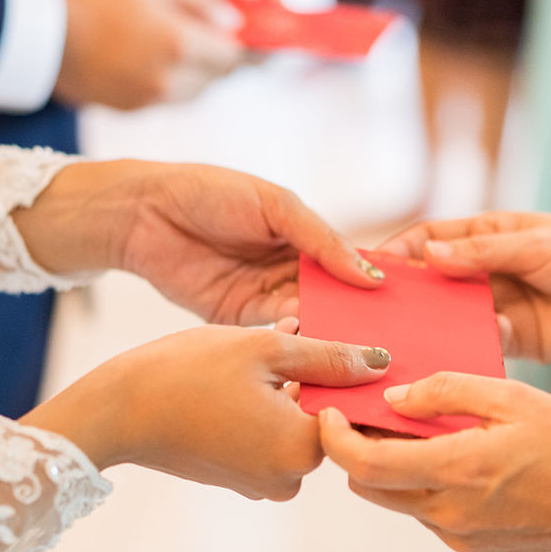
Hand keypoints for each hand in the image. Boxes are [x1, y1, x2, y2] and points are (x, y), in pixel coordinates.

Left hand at [13, 161, 384, 324]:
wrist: (144, 213)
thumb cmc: (211, 193)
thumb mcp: (276, 206)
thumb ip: (323, 241)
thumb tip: (371, 276)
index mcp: (305, 239)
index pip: (350, 268)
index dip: (375, 288)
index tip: (407, 312)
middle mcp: (290, 272)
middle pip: (333, 303)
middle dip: (356, 322)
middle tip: (388, 347)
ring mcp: (264, 299)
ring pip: (308, 323)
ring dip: (328, 338)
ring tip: (357, 358)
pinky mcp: (237, 321)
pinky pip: (273, 336)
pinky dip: (293, 345)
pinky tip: (314, 356)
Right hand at [23, 326, 391, 500]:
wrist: (115, 411)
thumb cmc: (187, 373)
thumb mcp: (266, 349)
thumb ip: (330, 357)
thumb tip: (382, 363)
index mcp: (304, 450)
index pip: (351, 409)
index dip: (340, 368)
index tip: (318, 341)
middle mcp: (289, 479)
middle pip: (322, 418)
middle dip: (309, 377)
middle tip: (282, 339)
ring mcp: (260, 483)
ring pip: (292, 424)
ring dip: (282, 389)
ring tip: (252, 355)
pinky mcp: (235, 479)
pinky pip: (264, 437)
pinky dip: (259, 408)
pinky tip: (233, 377)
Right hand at [55, 0, 243, 109]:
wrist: (43, 34)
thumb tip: (235, 23)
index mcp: (180, 44)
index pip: (234, 55)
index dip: (238, 42)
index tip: (237, 32)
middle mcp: (171, 80)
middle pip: (218, 77)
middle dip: (216, 56)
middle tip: (203, 33)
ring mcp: (152, 100)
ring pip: (196, 92)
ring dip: (195, 71)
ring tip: (171, 43)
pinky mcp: (135, 110)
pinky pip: (170, 98)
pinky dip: (170, 81)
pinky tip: (148, 58)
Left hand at [318, 371, 550, 551]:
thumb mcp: (513, 397)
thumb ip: (445, 392)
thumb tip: (393, 397)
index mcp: (456, 470)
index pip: (364, 465)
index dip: (336, 440)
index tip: (329, 413)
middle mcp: (450, 513)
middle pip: (371, 488)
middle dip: (359, 452)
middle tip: (369, 417)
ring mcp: (461, 537)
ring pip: (402, 501)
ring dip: (399, 469)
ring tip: (425, 433)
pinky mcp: (475, 550)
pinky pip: (433, 516)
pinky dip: (432, 488)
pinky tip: (463, 462)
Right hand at [376, 212, 550, 361]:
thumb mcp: (538, 247)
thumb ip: (484, 255)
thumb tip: (428, 257)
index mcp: (486, 237)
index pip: (429, 240)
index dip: (399, 254)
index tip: (372, 272)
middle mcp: (484, 272)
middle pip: (432, 284)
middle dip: (405, 299)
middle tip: (376, 318)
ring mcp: (496, 308)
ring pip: (449, 320)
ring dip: (428, 331)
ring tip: (402, 348)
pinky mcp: (512, 341)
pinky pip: (476, 348)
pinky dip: (460, 354)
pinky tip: (445, 365)